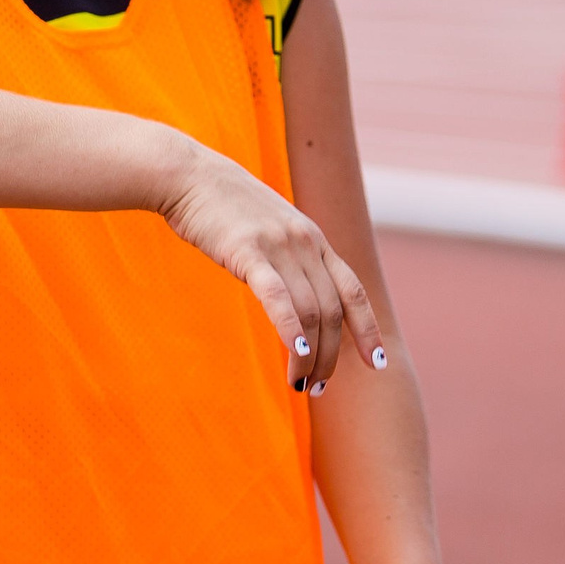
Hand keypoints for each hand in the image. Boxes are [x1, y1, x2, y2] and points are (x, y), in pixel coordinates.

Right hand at [157, 139, 386, 389]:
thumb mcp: (269, 229)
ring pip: (310, 311)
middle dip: (331, 355)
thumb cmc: (224, 208)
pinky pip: (278, 297)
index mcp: (313, 239)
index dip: (367, 328)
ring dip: (309, 356)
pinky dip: (291, 330)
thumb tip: (295, 293)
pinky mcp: (249, 251)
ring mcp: (279, 246)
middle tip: (319, 387)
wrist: (189, 175)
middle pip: (332, 310)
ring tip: (300, 386)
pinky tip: (295, 357)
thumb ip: (287, 257)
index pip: (353, 289)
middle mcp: (305, 242)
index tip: (375, 362)